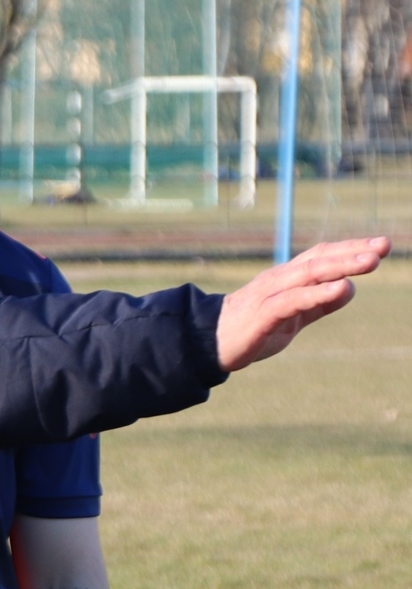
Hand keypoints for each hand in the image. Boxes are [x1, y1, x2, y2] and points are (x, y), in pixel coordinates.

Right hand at [217, 237, 389, 370]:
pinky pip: (294, 300)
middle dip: (352, 252)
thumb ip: (319, 303)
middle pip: (319, 259)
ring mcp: (269, 295)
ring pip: (309, 274)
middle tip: (383, 246)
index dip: (350, 249)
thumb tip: (349, 288)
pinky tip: (341, 289)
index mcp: (286, 279)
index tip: (380, 246)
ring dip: (342, 266)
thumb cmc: (251, 329)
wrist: (206, 343)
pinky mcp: (263, 315)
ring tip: (371, 262)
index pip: (321, 256)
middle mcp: (279, 280)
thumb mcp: (292, 317)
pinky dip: (319, 293)